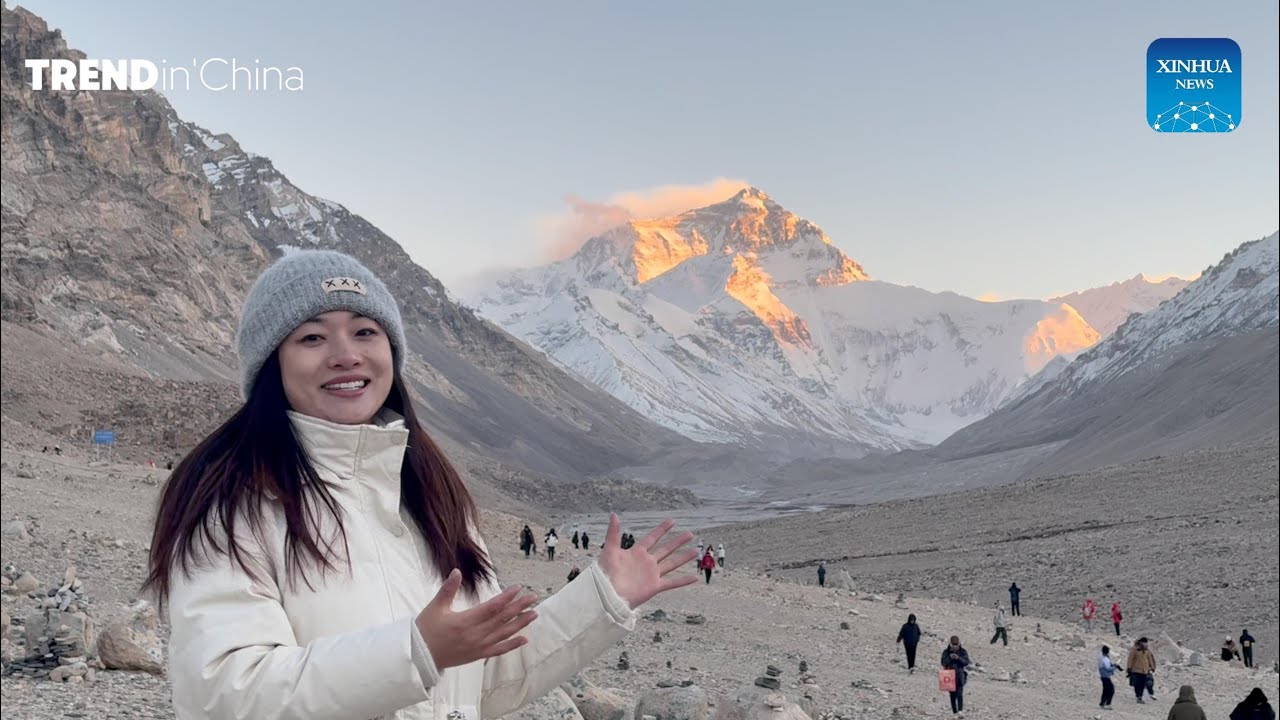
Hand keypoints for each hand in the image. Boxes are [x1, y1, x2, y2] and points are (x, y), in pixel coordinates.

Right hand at [416, 569, 538, 669]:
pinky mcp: (477, 656)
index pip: (492, 607)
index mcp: (465, 621)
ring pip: (504, 633)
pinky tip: (524, 639)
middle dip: (519, 607)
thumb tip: (456, 571)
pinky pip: (498, 650)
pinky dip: (512, 645)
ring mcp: (478, 647)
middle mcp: (475, 635)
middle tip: (533, 597)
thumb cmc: (426, 630)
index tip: (518, 588)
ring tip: (534, 614)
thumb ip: (448, 589)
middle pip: (502, 619)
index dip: (507, 597)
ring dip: (520, 623)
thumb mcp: (435, 607)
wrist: (419, 657)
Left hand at [597, 513, 697, 608]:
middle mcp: (646, 562)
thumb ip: (613, 533)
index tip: (672, 521)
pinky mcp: (655, 587)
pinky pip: (672, 583)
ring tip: (695, 551)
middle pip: (666, 549)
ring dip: (684, 558)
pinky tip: (695, 578)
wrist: (607, 595)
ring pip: (672, 564)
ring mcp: (652, 575)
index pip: (652, 538)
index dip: (662, 529)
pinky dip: (684, 580)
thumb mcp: (609, 550)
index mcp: (637, 553)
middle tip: (690, 534)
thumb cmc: (605, 574)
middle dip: (677, 541)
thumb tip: (613, 514)